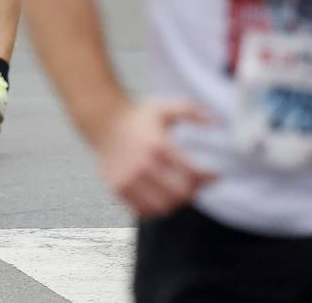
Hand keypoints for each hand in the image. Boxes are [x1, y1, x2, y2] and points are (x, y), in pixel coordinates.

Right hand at [97, 101, 215, 217]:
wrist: (102, 121)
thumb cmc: (137, 116)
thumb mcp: (164, 108)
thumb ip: (191, 112)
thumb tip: (216, 123)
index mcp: (157, 146)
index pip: (193, 173)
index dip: (209, 177)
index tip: (214, 175)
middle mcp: (142, 165)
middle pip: (180, 194)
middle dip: (194, 191)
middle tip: (198, 184)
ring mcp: (128, 178)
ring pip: (163, 207)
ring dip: (176, 203)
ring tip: (179, 191)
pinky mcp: (117, 187)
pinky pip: (143, 210)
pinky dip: (156, 209)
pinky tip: (161, 197)